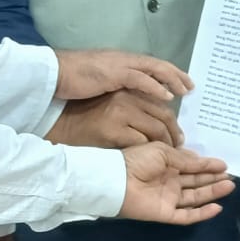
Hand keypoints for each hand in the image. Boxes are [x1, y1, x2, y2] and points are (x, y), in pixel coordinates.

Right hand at [47, 89, 183, 148]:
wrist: (59, 120)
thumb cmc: (84, 111)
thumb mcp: (112, 99)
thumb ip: (133, 102)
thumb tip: (157, 114)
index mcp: (128, 85)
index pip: (161, 100)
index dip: (173, 117)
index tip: (179, 130)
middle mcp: (127, 95)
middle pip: (163, 114)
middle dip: (175, 132)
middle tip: (180, 144)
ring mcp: (120, 111)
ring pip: (156, 127)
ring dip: (167, 142)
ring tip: (172, 151)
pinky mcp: (113, 128)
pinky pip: (142, 141)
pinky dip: (150, 149)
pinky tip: (153, 155)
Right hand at [54, 49, 191, 101]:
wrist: (53, 74)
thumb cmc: (71, 82)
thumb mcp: (97, 83)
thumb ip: (114, 87)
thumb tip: (126, 98)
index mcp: (119, 61)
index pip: (149, 65)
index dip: (167, 73)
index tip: (181, 83)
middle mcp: (123, 60)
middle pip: (157, 65)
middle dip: (176, 75)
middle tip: (191, 87)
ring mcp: (118, 65)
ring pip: (153, 69)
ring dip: (171, 80)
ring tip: (185, 91)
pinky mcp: (113, 74)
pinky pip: (140, 79)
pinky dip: (155, 87)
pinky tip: (166, 96)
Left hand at [119, 143, 233, 223]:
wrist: (117, 180)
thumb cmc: (137, 160)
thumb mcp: (163, 152)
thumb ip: (184, 159)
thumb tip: (203, 161)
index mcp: (168, 165)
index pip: (192, 166)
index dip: (208, 166)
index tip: (224, 164)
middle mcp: (170, 182)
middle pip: (196, 182)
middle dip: (213, 179)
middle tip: (230, 176)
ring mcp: (169, 198)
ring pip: (196, 197)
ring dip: (212, 192)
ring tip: (229, 186)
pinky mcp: (167, 213)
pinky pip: (187, 215)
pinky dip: (202, 213)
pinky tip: (217, 207)